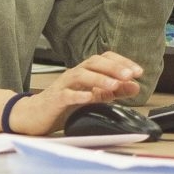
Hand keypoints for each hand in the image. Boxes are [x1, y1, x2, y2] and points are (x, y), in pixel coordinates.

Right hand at [10, 51, 143, 134]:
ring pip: (81, 75)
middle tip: (129, 75)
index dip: (122, 62)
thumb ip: (114, 91)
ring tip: (114, 85)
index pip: (105, 58)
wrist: (34, 115)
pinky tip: (89, 97)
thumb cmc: (64, 104)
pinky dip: (78, 95)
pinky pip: (66, 94)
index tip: (138, 71)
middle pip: (94, 62)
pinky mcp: (54, 100)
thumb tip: (136, 86)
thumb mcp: (94, 96)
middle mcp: (75, 74)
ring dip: (99, 79)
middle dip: (113, 67)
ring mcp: (63, 85)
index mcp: (86, 71)